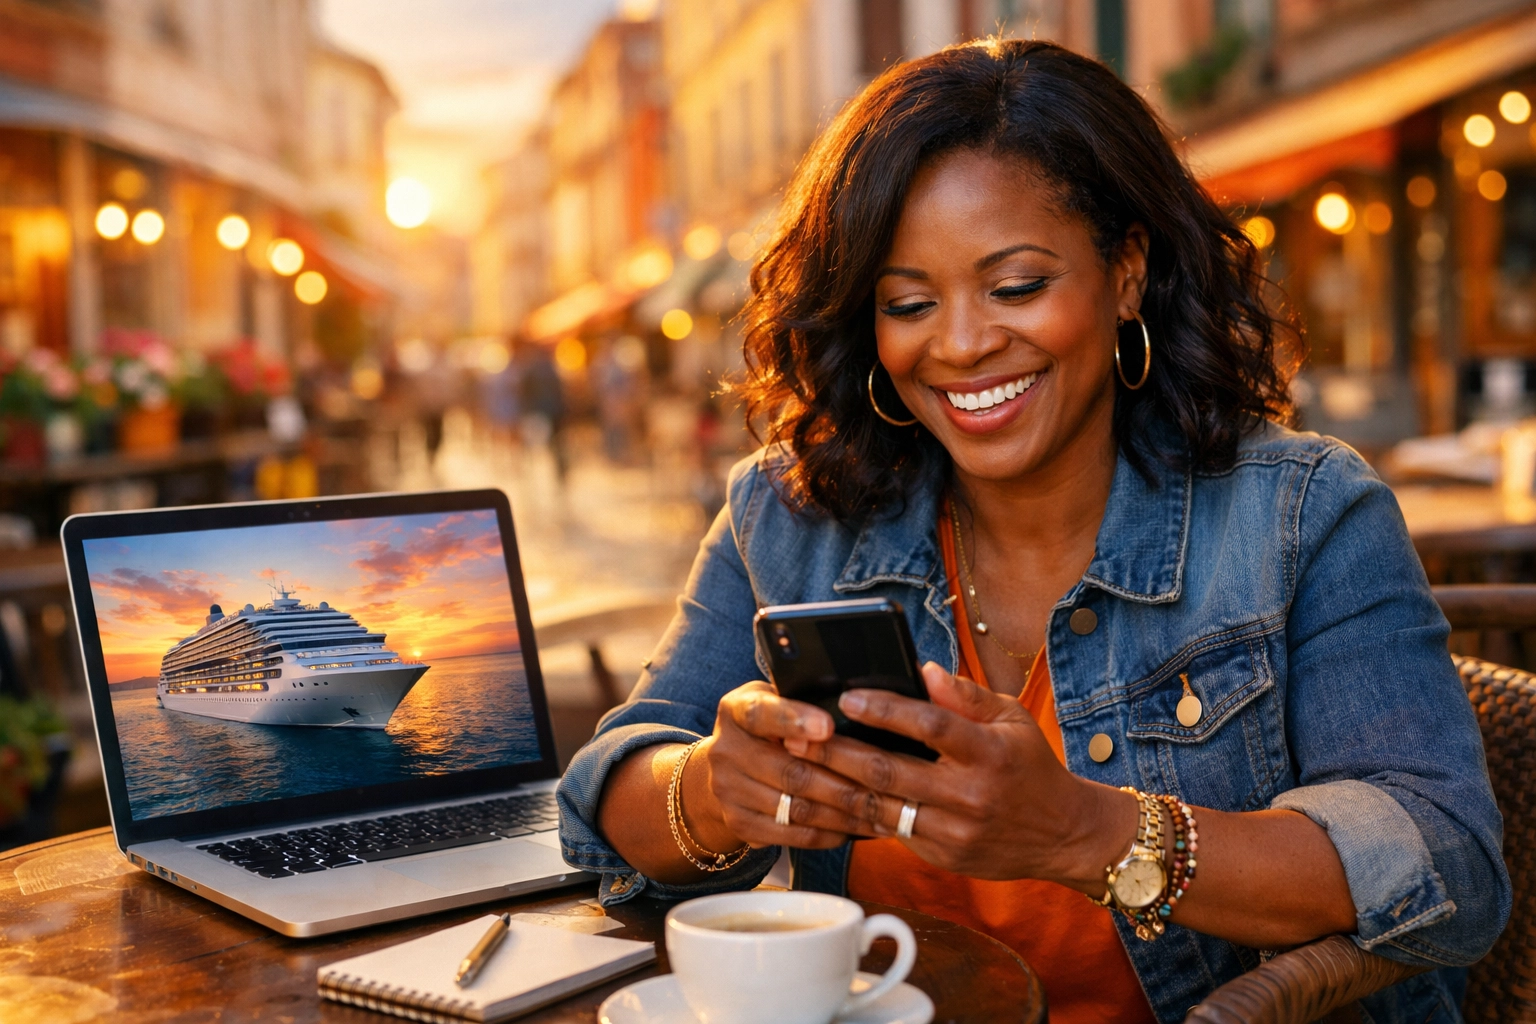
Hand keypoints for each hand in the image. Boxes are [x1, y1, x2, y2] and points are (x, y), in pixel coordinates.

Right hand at [685, 681, 887, 853]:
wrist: (727, 768)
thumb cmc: (768, 725)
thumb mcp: (776, 699)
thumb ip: (804, 699)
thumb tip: (861, 703)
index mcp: (736, 710)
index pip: (763, 713)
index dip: (795, 720)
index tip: (828, 726)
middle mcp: (725, 751)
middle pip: (791, 771)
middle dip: (843, 780)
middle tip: (885, 786)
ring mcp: (729, 792)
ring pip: (797, 808)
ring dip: (845, 813)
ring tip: (883, 812)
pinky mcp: (740, 825)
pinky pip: (794, 835)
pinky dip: (830, 833)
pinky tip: (857, 829)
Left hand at [784, 663, 1135, 886]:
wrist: (1063, 834)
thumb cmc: (1030, 766)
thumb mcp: (1011, 719)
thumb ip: (966, 696)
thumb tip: (924, 670)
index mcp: (989, 753)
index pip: (931, 727)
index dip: (887, 710)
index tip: (848, 696)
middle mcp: (970, 795)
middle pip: (891, 772)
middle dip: (839, 752)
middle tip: (800, 734)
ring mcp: (954, 831)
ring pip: (881, 808)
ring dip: (835, 786)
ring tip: (802, 765)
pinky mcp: (943, 855)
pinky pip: (890, 831)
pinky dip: (856, 813)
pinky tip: (828, 796)